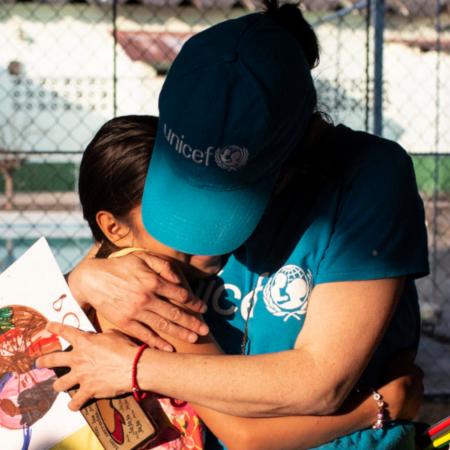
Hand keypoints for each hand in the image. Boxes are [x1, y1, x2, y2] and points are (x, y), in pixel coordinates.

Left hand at [37, 323, 136, 410]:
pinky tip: (73, 406)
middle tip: (38, 363)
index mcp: (85, 342)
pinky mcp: (88, 390)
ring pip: (60, 384)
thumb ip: (101, 337)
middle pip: (53, 360)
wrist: (134, 366)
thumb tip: (99, 339)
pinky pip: (75, 402)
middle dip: (43, 361)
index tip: (47, 327)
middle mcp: (78, 358)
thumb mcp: (113, 335)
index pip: (66, 331)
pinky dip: (74, 405)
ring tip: (58, 386)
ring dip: (58, 385)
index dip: (55, 328)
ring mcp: (81, 376)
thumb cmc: (125, 348)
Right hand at [68, 252, 208, 350]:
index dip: (194, 302)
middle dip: (192, 322)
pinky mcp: (125, 322)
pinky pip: (144, 334)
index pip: (180, 294)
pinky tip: (169, 348)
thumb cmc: (120, 267)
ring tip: (194, 338)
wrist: (92, 280)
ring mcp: (135, 312)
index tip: (202, 308)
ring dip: (180, 333)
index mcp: (152, 281)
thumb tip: (178, 279)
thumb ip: (162, 265)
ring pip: (163, 325)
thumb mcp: (142, 257)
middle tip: (205, 330)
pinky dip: (157, 342)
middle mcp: (146, 298)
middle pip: (174, 313)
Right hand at [377, 350, 423, 420]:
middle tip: (390, 377)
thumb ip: (406, 354)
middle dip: (404, 379)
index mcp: (418, 372)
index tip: (395, 366)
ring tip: (387, 389)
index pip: (413, 367)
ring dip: (401, 390)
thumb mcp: (399, 359)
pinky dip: (398, 401)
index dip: (404, 366)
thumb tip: (412, 351)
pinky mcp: (410, 412)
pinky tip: (388, 398)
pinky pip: (404, 404)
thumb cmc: (394, 377)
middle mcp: (421, 386)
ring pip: (409, 392)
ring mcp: (416, 399)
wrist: (391, 401)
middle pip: (412, 380)